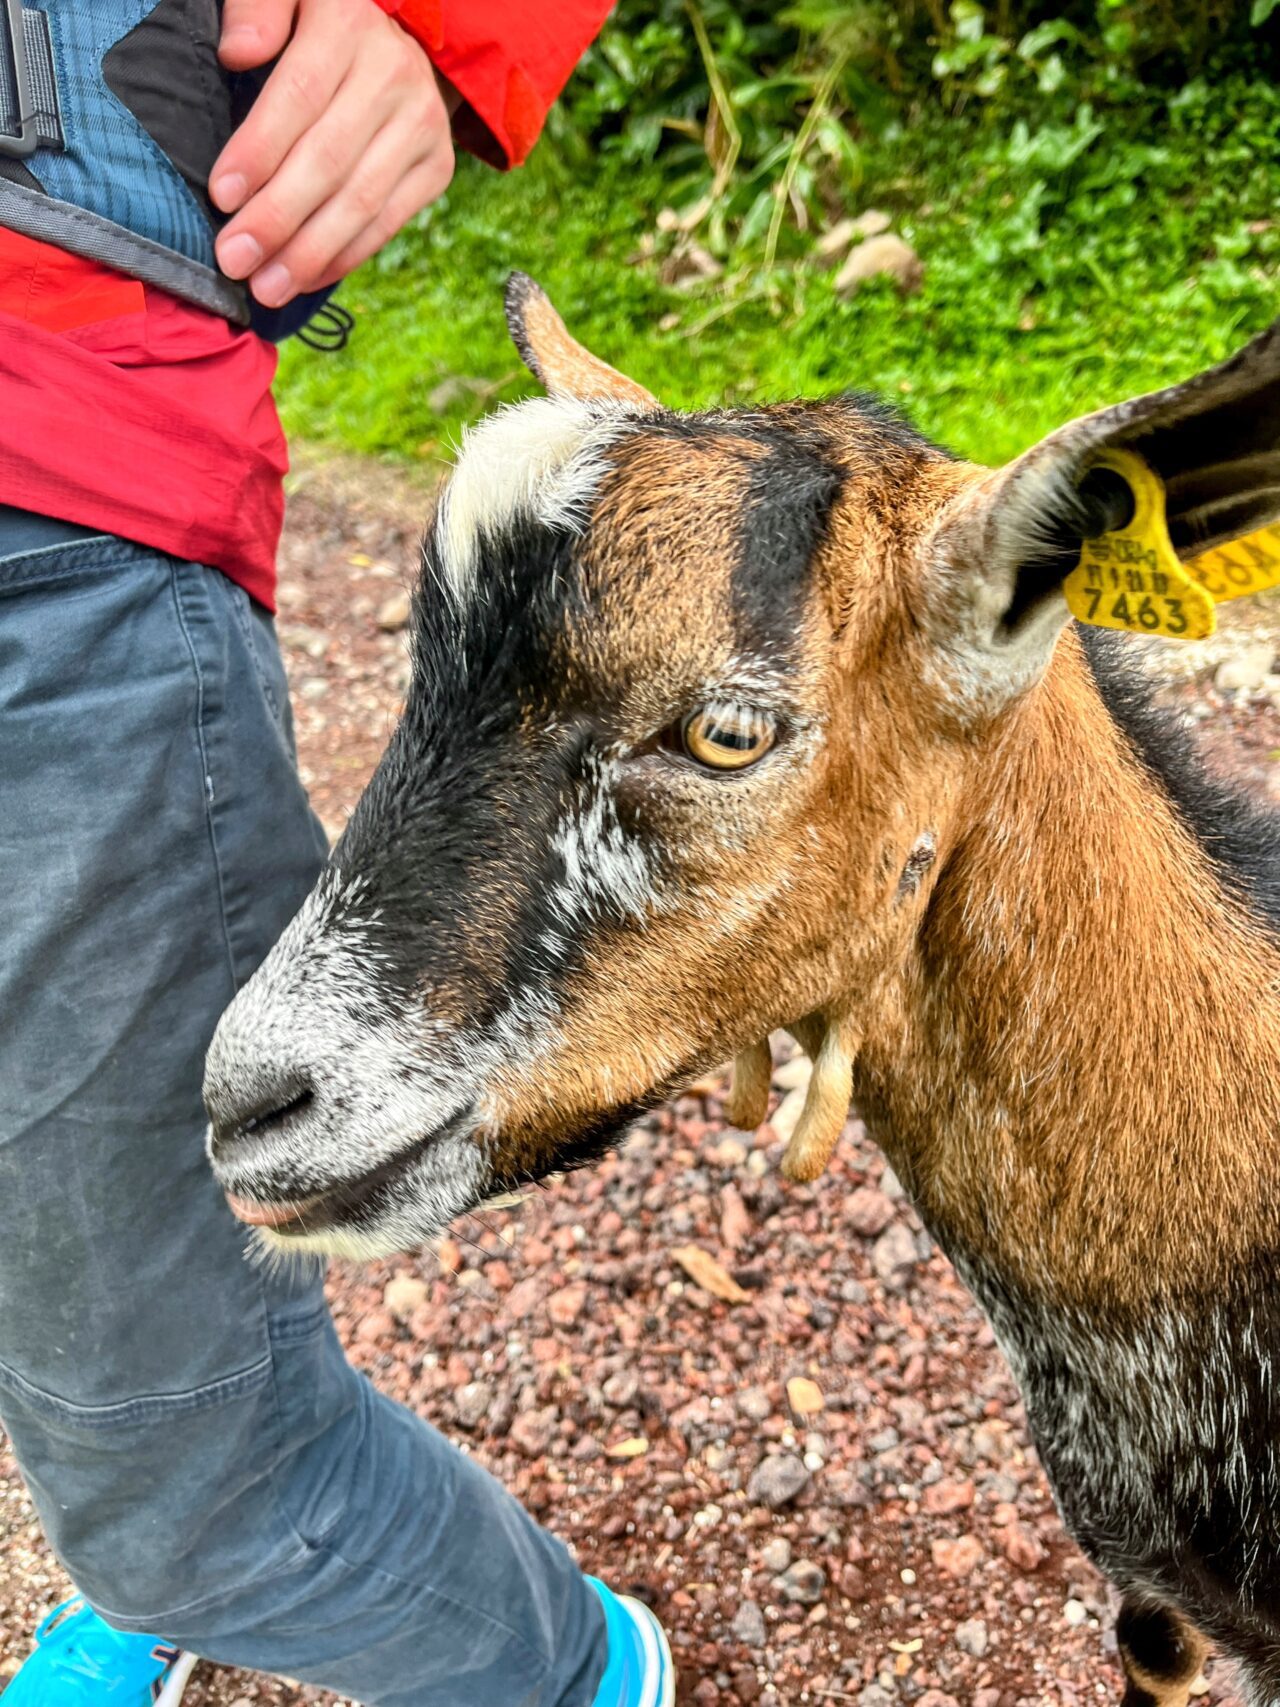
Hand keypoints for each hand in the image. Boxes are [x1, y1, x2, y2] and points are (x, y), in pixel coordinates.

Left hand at [211, 0, 455, 307]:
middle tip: (233, 260)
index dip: (260, 150)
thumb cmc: (312, 25)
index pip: (300, 94)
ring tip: (265, 287)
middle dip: (278, 217)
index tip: (221, 196)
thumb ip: (257, 8)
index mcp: (348, 25)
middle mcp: (395, 74)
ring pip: (361, 201)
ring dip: (309, 253)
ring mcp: (423, 125)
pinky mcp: (436, 168)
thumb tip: (238, 52)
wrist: (394, 44)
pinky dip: (344, 257)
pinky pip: (387, 223)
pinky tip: (304, 279)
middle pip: (330, 159)